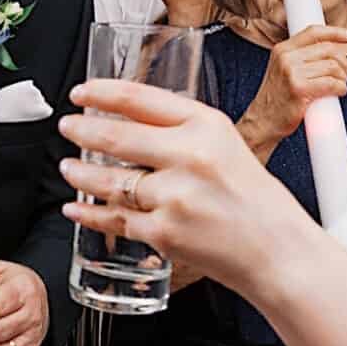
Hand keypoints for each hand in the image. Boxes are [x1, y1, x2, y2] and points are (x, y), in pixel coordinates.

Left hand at [61, 79, 308, 299]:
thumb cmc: (257, 202)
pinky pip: (115, 220)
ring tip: (68, 168)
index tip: (81, 93)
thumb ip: (185, 132)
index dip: (101, 93)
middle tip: (68, 127)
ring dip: (79, 173)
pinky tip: (76, 209)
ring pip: (108, 180)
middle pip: (116, 136)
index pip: (140, 99)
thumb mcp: (227, 146)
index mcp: (207, 126)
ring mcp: (175, 196)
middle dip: (82, 130)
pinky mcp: (164, 232)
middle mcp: (190, 156)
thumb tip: (134, 121)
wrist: (278, 252)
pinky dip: (89, 215)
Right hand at [238, 23, 346, 151]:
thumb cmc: (276, 99)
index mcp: (282, 49)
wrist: (262, 121)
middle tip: (344, 73)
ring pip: (332, 66)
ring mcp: (292, 73)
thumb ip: (300, 57)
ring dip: (342, 77)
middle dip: (343, 61)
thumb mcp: (281, 69)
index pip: (314, 32)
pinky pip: (331, 83)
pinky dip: (341, 87)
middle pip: (328, 49)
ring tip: (340, 84)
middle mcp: (286, 58)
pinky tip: (339, 91)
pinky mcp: (300, 89)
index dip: (336, 32)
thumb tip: (329, 51)